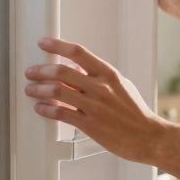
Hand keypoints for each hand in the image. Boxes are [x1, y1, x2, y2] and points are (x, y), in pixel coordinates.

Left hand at [24, 37, 167, 163]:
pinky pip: (61, 114)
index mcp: (109, 74)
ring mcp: (94, 107)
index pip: (78, 53)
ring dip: (39, 89)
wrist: (148, 136)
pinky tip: (40, 108)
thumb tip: (77, 67)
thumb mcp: (121, 86)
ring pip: (58, 92)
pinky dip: (46, 110)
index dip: (57, 45)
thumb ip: (99, 76)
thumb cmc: (135, 112)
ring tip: (31, 90)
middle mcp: (100, 88)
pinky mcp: (90, 125)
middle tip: (31, 72)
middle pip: (62, 71)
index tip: (44, 43)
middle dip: (41, 70)